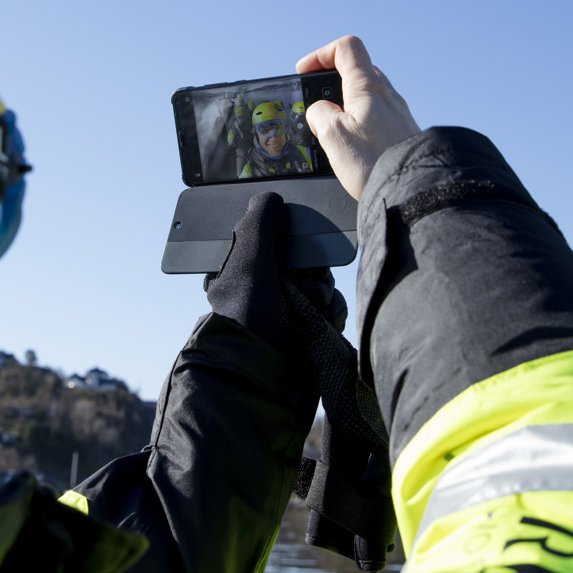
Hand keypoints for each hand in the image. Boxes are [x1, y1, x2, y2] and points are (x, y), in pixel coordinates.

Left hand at [202, 192, 346, 350]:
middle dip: (312, 269)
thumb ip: (260, 224)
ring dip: (322, 292)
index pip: (276, 239)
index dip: (293, 239)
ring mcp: (287, 309)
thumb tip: (271, 197)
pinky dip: (330, 311)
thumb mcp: (248, 262)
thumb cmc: (249, 317)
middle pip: (304, 259)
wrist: (267, 376)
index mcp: (242, 269)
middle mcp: (264, 287)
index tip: (300, 244)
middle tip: (305, 281)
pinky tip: (322, 318)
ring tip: (312, 305)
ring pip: (320, 283)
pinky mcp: (307, 329)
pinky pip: (330, 307)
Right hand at [295, 35, 419, 199]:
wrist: (413, 190)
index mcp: (368, 86)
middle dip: (331, 82)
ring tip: (331, 129)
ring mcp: (397, 113)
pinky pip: (376, 116)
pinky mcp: (401, 133)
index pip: (346, 48)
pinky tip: (352, 144)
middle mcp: (387, 95)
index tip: (305, 71)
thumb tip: (319, 111)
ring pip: (366, 95)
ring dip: (344, 104)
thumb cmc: (376, 163)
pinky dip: (358, 121)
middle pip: (356, 70)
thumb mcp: (333, 135)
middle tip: (315, 102)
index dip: (321, 54)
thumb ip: (319, 114)